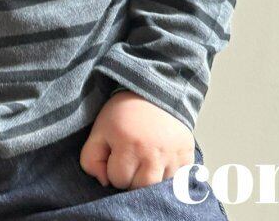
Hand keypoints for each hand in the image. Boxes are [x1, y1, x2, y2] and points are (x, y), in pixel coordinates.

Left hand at [79, 90, 194, 190]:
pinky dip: (168, 177)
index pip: (117, 180)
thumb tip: (104, 183)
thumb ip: (91, 158)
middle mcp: (152, 153)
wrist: (155, 90)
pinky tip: (162, 163)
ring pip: (158, 187)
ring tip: (146, 162)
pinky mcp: (188, 155)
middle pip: (139, 188)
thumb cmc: (124, 112)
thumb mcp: (100, 129)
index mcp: (127, 144)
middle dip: (132, 178)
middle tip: (132, 160)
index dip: (114, 169)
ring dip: (150, 179)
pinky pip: (178, 181)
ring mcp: (172, 156)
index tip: (117, 154)